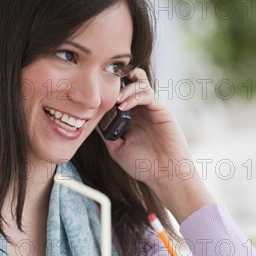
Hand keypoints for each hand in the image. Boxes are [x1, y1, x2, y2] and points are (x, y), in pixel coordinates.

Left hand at [101, 68, 189, 184]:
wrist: (164, 174)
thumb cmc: (143, 165)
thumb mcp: (116, 148)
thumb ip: (106, 133)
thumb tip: (91, 119)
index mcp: (130, 117)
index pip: (119, 94)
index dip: (109, 90)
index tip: (96, 96)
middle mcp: (140, 110)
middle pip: (131, 82)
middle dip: (118, 81)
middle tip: (108, 90)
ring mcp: (151, 109)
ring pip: (140, 83)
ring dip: (126, 88)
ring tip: (117, 100)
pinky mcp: (161, 111)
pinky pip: (147, 95)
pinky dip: (135, 96)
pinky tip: (124, 106)